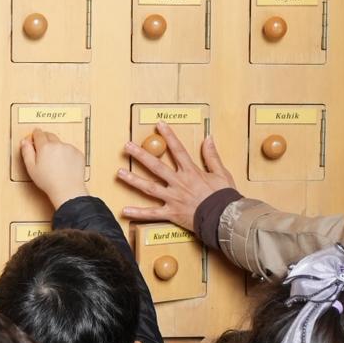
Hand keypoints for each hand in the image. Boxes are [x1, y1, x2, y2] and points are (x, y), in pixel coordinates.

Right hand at [20, 129, 89, 207]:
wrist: (67, 189)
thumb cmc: (49, 182)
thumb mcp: (31, 168)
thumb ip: (27, 152)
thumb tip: (24, 141)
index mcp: (45, 146)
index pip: (38, 133)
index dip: (35, 134)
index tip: (34, 136)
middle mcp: (58, 144)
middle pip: (49, 135)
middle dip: (45, 139)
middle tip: (43, 150)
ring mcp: (69, 148)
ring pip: (60, 143)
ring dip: (56, 148)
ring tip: (55, 163)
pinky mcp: (78, 153)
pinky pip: (70, 149)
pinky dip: (66, 154)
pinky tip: (64, 165)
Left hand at [117, 124, 236, 231]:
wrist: (224, 218)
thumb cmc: (224, 197)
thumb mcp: (221, 173)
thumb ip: (212, 156)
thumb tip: (209, 138)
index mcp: (191, 172)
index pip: (177, 150)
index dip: (168, 136)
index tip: (159, 125)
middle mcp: (178, 183)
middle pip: (156, 166)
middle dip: (141, 155)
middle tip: (127, 146)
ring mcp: (173, 198)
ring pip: (149, 187)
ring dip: (133, 180)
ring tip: (119, 173)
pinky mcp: (171, 213)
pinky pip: (152, 214)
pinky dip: (138, 213)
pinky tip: (125, 211)